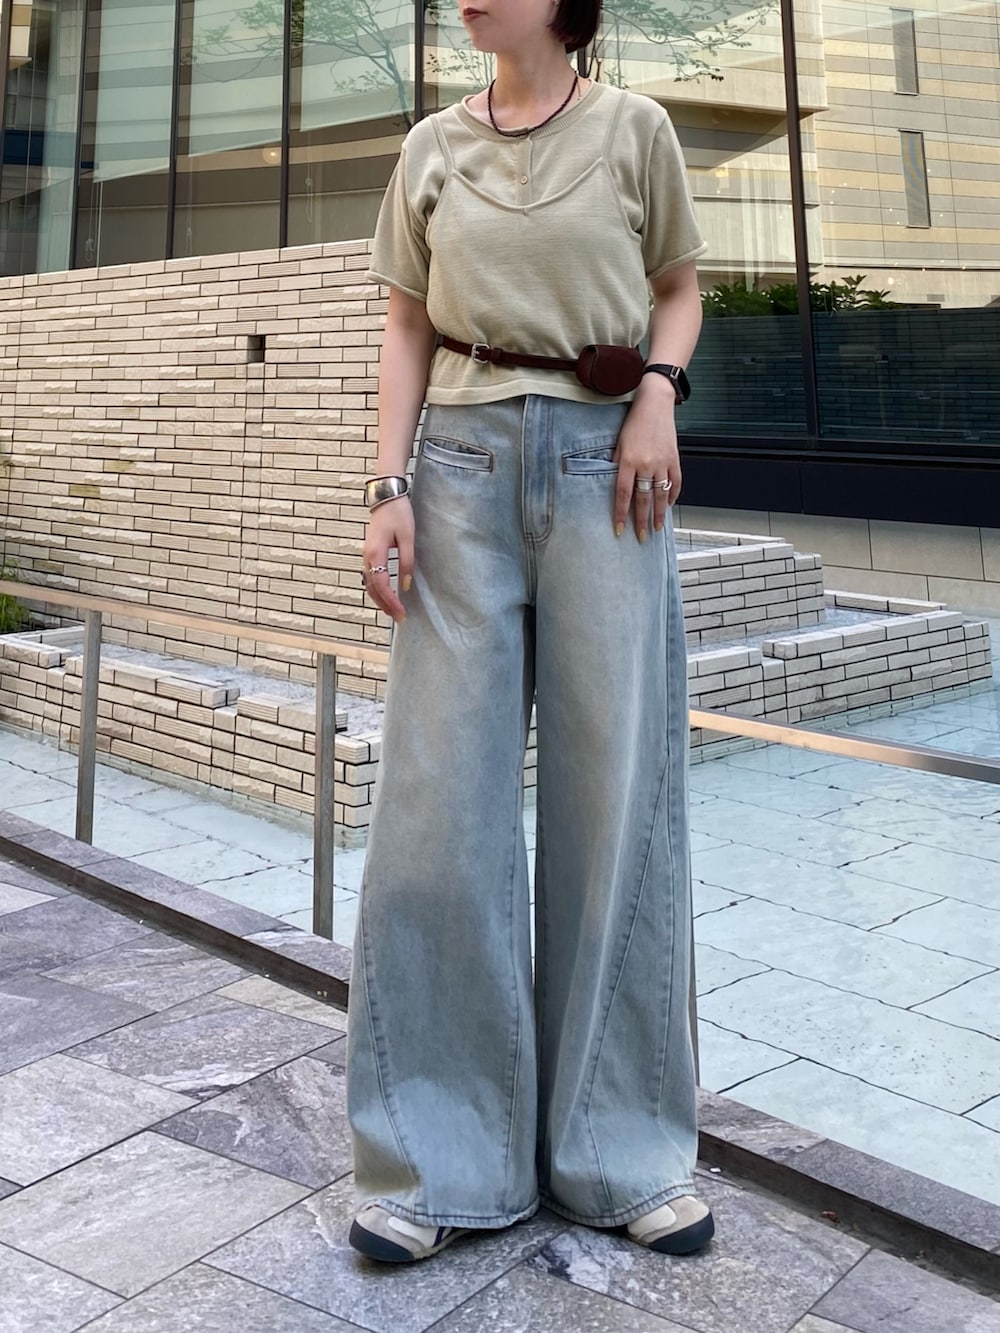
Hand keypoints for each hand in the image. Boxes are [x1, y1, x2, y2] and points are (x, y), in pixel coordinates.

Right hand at [362, 497, 413, 622]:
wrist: (386, 496)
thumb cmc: (398, 514)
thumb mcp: (407, 538)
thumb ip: (406, 562)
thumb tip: (406, 585)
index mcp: (376, 554)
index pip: (382, 585)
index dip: (391, 602)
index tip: (401, 613)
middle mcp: (367, 557)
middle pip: (373, 589)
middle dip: (385, 605)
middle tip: (398, 618)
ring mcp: (366, 555)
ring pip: (369, 584)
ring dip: (380, 599)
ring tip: (392, 611)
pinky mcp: (369, 553)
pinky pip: (370, 577)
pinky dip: (377, 589)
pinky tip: (386, 595)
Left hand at [613, 380, 681, 539]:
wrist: (655, 403)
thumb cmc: (633, 422)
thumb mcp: (618, 442)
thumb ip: (616, 463)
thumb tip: (613, 483)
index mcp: (629, 460)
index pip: (623, 494)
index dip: (621, 514)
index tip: (619, 529)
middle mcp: (646, 464)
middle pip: (644, 499)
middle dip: (642, 521)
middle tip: (641, 537)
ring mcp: (663, 462)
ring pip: (661, 495)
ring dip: (659, 514)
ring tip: (657, 528)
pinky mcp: (674, 459)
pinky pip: (675, 483)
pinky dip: (673, 496)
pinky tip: (669, 506)